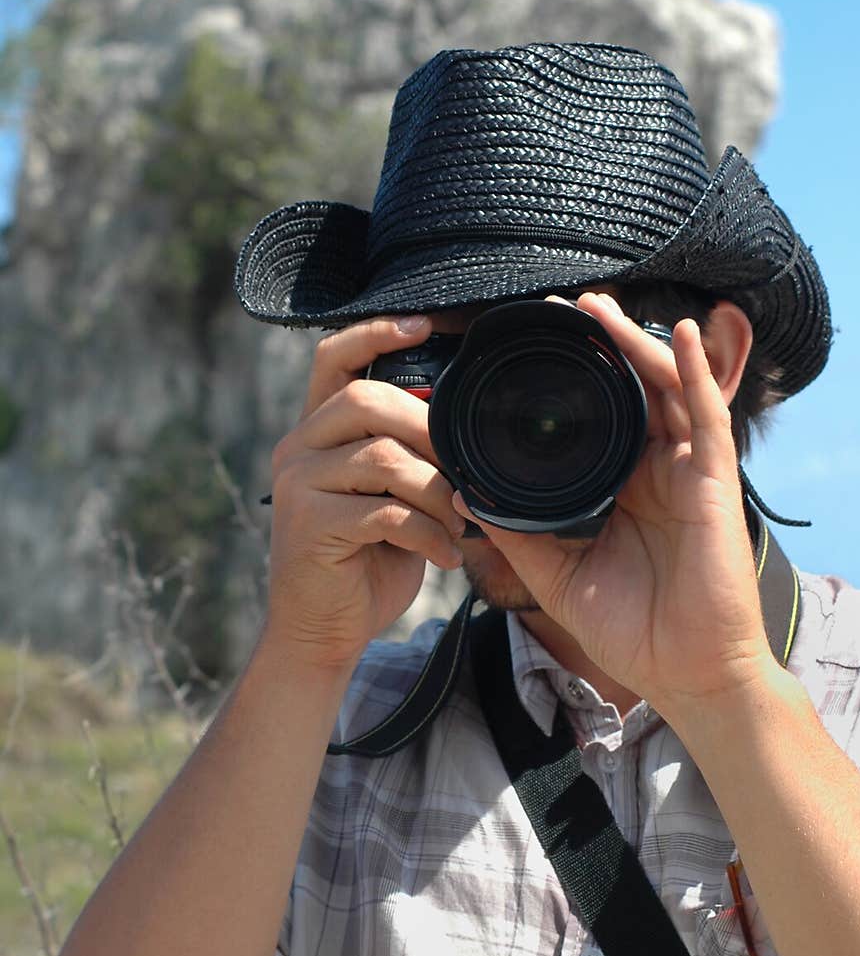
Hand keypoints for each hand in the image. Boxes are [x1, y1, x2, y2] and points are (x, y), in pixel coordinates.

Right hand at [264, 316, 464, 673]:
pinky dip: (428, 533)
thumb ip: (409, 455)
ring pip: (383, 457)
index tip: (426, 323)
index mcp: (317, 432)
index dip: (376, 333)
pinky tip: (447, 556)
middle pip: (366, 400)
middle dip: (429, 427)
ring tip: (461, 522)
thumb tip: (467, 422)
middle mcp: (297, 447)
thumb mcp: (392, 498)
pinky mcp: (308, 525)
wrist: (323, 632)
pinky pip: (384, 511)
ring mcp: (296, 484)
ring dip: (437, 490)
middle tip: (467, 468)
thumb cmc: (369, 561)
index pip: (333, 358)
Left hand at [452, 292, 774, 717]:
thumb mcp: (556, 574)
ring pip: (665, 390)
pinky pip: (708, 418)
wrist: (684, 677)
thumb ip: (519, 532)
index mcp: (620, 487)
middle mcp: (655, 471)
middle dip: (600, 346)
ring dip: (634, 345)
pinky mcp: (715, 484)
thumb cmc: (631, 631)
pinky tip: (678, 335)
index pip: (596, 419)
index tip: (529, 348)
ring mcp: (687, 473)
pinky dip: (696, 373)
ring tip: (598, 308)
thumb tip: (468, 493)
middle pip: (630, 391)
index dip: (571, 380)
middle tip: (560, 308)